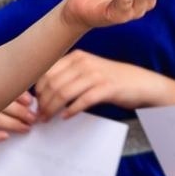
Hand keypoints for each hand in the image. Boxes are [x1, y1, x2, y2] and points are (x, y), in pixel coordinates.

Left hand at [34, 50, 166, 119]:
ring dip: (52, 109)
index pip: (47, 72)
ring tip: (47, 119)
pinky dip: (70, 111)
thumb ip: (67, 76)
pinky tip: (65, 117)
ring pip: (64, 93)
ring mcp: (96, 74)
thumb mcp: (87, 71)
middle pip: (53, 84)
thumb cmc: (110, 79)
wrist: (139, 83)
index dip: (37, 90)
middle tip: (39, 115)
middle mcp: (84, 63)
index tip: (34, 103)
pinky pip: (82, 101)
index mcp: (77, 57)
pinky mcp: (106, 88)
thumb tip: (43, 92)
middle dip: (43, 102)